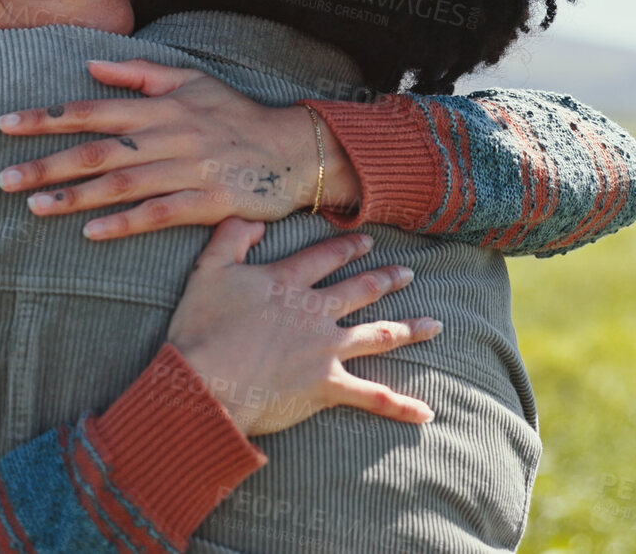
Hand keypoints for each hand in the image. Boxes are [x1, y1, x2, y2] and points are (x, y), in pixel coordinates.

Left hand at [0, 59, 358, 238]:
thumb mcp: (190, 81)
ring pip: (121, 184)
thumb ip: (139, 74)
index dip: (46, 117)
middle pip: (96, 150)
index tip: (4, 124)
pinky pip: (160, 213)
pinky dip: (125, 222)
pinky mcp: (207, 201)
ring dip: (74, 197)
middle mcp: (167, 136)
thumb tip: (91, 68)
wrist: (292, 149)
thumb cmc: (235, 114)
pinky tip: (92, 233)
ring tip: (33, 206)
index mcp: (159, 106)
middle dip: (45, 163)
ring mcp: (187, 169)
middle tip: (2, 179)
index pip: (91, 110)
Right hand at [166, 220, 441, 435]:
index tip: (367, 241)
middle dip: (387, 279)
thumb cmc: (201, 327)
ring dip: (409, 329)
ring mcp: (326, 348)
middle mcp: (314, 311)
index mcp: (287, 282)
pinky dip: (399, 405)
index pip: (325, 257)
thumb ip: (232, 237)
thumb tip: (257, 221)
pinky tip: (425, 413)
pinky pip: (371, 396)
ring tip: (434, 324)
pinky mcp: (327, 385)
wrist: (206, 380)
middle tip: (408, 274)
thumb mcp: (208, 269)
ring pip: (379, 335)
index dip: (348, 247)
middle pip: (361, 291)